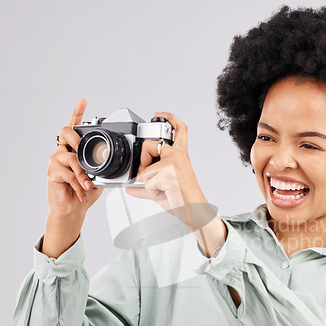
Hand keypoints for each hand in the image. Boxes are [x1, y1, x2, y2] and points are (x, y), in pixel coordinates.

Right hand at [47, 99, 103, 218]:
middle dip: (77, 139)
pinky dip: (79, 184)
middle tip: (85, 149)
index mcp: (73, 150)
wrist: (73, 210)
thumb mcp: (98, 177)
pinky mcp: (52, 173)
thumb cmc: (84, 192)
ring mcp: (55, 161)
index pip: (73, 128)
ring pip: (71, 158)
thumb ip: (101, 166)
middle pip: (65, 133)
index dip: (77, 113)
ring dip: (84, 174)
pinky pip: (68, 174)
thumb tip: (112, 162)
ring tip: (89, 185)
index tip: (83, 101)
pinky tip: (83, 192)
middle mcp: (62, 152)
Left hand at [125, 112, 214, 231]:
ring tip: (162, 190)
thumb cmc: (184, 199)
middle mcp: (178, 156)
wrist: (195, 210)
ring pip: (147, 169)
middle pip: (150, 145)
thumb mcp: (164, 189)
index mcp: (180, 156)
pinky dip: (152, 192)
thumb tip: (129, 188)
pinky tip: (164, 194)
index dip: (169, 118)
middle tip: (147, 173)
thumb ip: (146, 186)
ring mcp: (173, 163)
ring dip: (149, 184)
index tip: (158, 114)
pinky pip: (148, 182)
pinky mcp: (169, 173)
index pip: (179, 129)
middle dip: (142, 161)